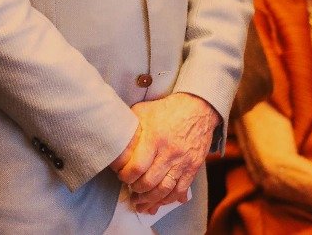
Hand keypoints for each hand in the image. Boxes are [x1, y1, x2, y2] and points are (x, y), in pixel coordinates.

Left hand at [110, 92, 219, 213]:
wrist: (197, 109)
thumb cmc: (165, 110)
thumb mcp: (142, 112)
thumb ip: (130, 128)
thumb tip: (114, 141)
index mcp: (155, 138)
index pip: (137, 166)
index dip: (126, 176)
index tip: (121, 175)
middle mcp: (170, 152)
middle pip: (150, 182)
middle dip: (136, 190)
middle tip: (129, 189)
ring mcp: (183, 162)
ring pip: (165, 190)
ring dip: (151, 200)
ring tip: (140, 203)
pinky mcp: (193, 167)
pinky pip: (181, 189)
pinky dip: (169, 199)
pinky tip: (159, 202)